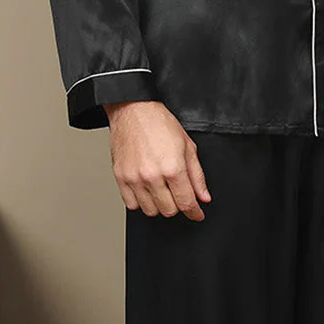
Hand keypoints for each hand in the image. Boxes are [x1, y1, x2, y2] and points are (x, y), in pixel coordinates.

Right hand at [104, 100, 210, 218]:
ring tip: (162, 190)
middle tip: (178, 193)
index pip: (186, 203)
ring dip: (159, 205)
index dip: (195, 212)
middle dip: (177, 205)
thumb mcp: (187, 146)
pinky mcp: (120, 177)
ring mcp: (134, 178)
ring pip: (150, 210)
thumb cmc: (160, 123)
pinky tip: (147, 190)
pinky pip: (131, 204)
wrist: (133, 110)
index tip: (197, 214)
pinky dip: (141, 202)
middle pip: (169, 210)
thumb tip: (204, 196)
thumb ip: (197, 175)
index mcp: (173, 168)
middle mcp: (152, 176)